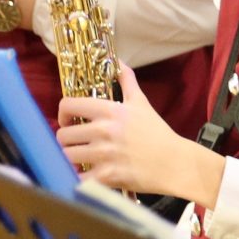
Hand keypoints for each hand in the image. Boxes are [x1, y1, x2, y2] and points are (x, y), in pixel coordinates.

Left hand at [56, 66, 223, 202]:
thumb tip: (118, 60)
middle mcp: (104, 131)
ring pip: (67, 156)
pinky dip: (78, 179)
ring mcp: (104, 155)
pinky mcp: (107, 176)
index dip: (63, 113)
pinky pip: (78, 178)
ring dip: (71, 159)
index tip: (69, 121)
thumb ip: (126, 80)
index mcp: (110, 111)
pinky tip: (86, 176)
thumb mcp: (141, 103)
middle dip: (67, 140)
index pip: (68, 105)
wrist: (175, 163)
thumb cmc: (157, 133)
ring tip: (80, 160)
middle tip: (76, 144)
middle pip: (63, 135)